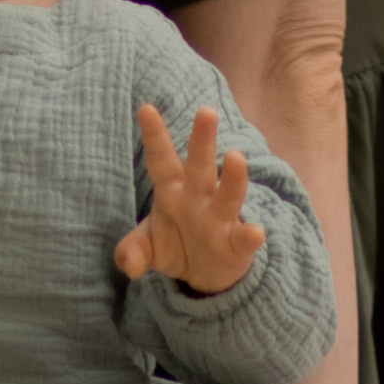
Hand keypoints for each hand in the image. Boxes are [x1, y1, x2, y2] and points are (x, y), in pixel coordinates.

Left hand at [113, 105, 264, 295]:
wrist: (204, 274)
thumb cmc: (174, 244)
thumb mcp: (146, 248)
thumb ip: (133, 252)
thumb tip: (129, 265)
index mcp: (172, 191)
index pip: (161, 160)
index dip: (154, 136)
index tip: (146, 109)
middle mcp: (198, 199)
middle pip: (199, 167)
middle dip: (202, 141)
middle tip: (206, 111)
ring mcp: (219, 219)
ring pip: (227, 194)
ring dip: (232, 178)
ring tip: (235, 158)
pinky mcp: (236, 244)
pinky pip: (244, 238)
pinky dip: (250, 235)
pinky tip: (254, 232)